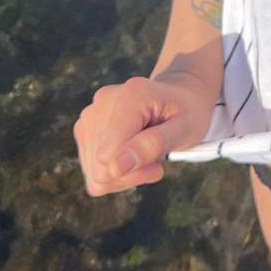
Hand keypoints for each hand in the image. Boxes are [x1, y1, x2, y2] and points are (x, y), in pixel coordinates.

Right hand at [73, 71, 216, 195]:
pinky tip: (132, 156)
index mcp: (130, 96)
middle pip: (101, 166)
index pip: (110, 153)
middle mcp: (102, 102)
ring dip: (124, 175)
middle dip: (132, 174)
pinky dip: (115, 173)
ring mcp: (89, 115)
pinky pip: (93, 172)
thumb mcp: (186, 128)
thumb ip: (154, 144)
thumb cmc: (187, 113)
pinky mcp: (84, 129)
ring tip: (146, 155)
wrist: (179, 96)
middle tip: (156, 160)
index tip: (158, 166)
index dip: (134, 171)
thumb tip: (114, 166)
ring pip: (95, 173)